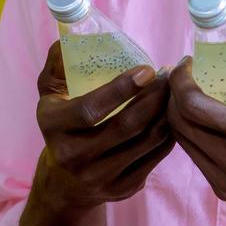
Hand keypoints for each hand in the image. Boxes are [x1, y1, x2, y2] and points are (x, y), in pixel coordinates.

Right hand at [34, 41, 173, 210]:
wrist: (65, 183)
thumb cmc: (62, 125)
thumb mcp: (50, 95)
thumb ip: (58, 65)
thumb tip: (68, 38)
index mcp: (54, 127)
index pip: (90, 109)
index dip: (121, 89)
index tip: (147, 70)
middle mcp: (74, 156)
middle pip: (126, 125)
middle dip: (154, 97)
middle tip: (169, 75)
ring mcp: (100, 176)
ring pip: (146, 141)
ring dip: (166, 113)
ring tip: (175, 91)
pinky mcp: (123, 187)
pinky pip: (155, 157)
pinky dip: (169, 134)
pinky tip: (172, 114)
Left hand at [166, 46, 225, 215]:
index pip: (193, 106)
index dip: (180, 80)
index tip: (187, 63)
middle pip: (179, 124)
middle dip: (174, 94)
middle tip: (186, 75)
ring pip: (183, 142)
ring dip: (179, 114)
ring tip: (192, 93)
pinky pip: (196, 157)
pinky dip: (192, 133)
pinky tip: (204, 117)